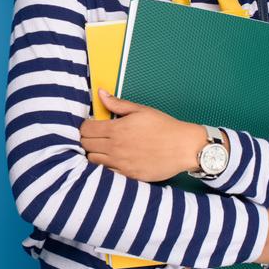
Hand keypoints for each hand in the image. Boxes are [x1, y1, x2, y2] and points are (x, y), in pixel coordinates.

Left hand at [79, 89, 207, 181]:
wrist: (184, 147)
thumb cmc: (164, 126)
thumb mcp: (141, 110)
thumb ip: (117, 104)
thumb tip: (100, 93)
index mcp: (116, 129)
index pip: (85, 130)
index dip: (86, 126)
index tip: (92, 125)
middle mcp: (115, 148)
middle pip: (85, 145)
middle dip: (87, 139)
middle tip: (96, 136)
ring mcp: (121, 164)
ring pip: (92, 160)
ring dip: (94, 153)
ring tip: (103, 148)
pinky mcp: (128, 176)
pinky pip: (106, 173)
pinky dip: (105, 166)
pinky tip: (113, 160)